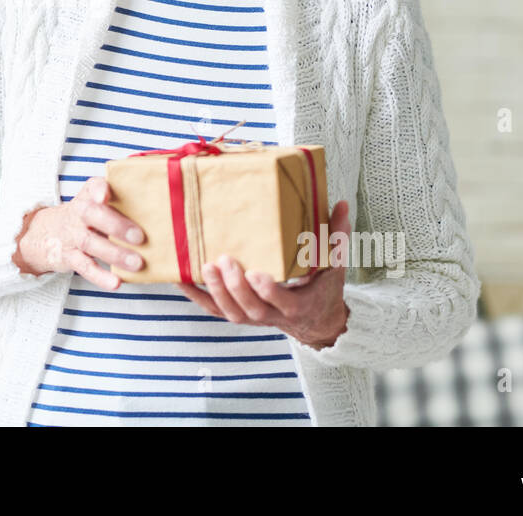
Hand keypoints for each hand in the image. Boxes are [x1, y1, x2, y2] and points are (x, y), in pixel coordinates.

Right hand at [12, 177, 144, 289]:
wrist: (46, 233)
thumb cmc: (87, 217)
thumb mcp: (97, 202)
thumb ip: (124, 198)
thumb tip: (159, 199)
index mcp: (89, 195)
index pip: (93, 187)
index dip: (99, 190)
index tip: (105, 195)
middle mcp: (79, 212)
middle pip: (92, 214)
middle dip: (115, 225)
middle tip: (140, 237)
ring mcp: (72, 235)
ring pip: (90, 242)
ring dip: (114, 253)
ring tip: (136, 263)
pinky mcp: (69, 257)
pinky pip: (84, 266)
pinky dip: (100, 276)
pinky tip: (116, 282)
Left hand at [176, 200, 351, 349]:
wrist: (315, 320)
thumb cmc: (322, 287)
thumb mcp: (334, 265)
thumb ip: (336, 236)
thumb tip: (342, 203)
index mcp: (297, 304)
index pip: (281, 302)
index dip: (268, 291)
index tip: (258, 273)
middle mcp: (273, 316)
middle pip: (250, 308)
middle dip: (235, 287)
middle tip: (225, 260)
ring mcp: (254, 318)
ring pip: (230, 311)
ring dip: (215, 291)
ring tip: (204, 265)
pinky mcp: (239, 314)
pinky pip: (214, 309)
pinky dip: (197, 296)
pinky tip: (181, 279)